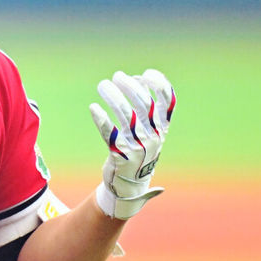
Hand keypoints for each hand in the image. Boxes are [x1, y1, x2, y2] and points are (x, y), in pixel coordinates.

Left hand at [90, 69, 174, 219]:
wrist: (131, 186)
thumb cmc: (139, 151)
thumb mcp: (152, 133)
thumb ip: (148, 108)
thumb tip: (137, 79)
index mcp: (162, 128)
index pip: (167, 100)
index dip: (157, 83)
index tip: (144, 74)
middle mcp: (153, 135)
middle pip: (144, 102)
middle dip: (129, 85)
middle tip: (116, 76)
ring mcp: (137, 146)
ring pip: (126, 114)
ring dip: (113, 96)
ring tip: (103, 85)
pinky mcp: (119, 155)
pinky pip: (109, 134)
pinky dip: (101, 119)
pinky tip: (93, 108)